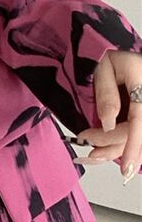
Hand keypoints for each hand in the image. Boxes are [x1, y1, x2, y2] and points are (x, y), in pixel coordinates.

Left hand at [77, 50, 141, 181]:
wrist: (120, 54)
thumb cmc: (110, 55)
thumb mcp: (103, 66)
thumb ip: (106, 93)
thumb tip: (108, 124)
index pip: (140, 120)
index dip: (133, 146)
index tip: (125, 167)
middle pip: (135, 134)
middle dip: (110, 144)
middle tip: (85, 141)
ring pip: (136, 139)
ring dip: (114, 150)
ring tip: (91, 154)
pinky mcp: (138, 116)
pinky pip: (133, 134)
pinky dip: (118, 146)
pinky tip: (102, 152)